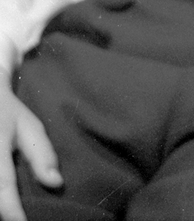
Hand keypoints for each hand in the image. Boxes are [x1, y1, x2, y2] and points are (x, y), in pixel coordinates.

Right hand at [0, 79, 61, 220]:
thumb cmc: (10, 116)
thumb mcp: (30, 128)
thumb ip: (42, 155)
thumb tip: (56, 184)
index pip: (4, 183)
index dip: (12, 209)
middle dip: (5, 212)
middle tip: (22, 219)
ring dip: (0, 206)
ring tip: (16, 211)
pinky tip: (6, 201)